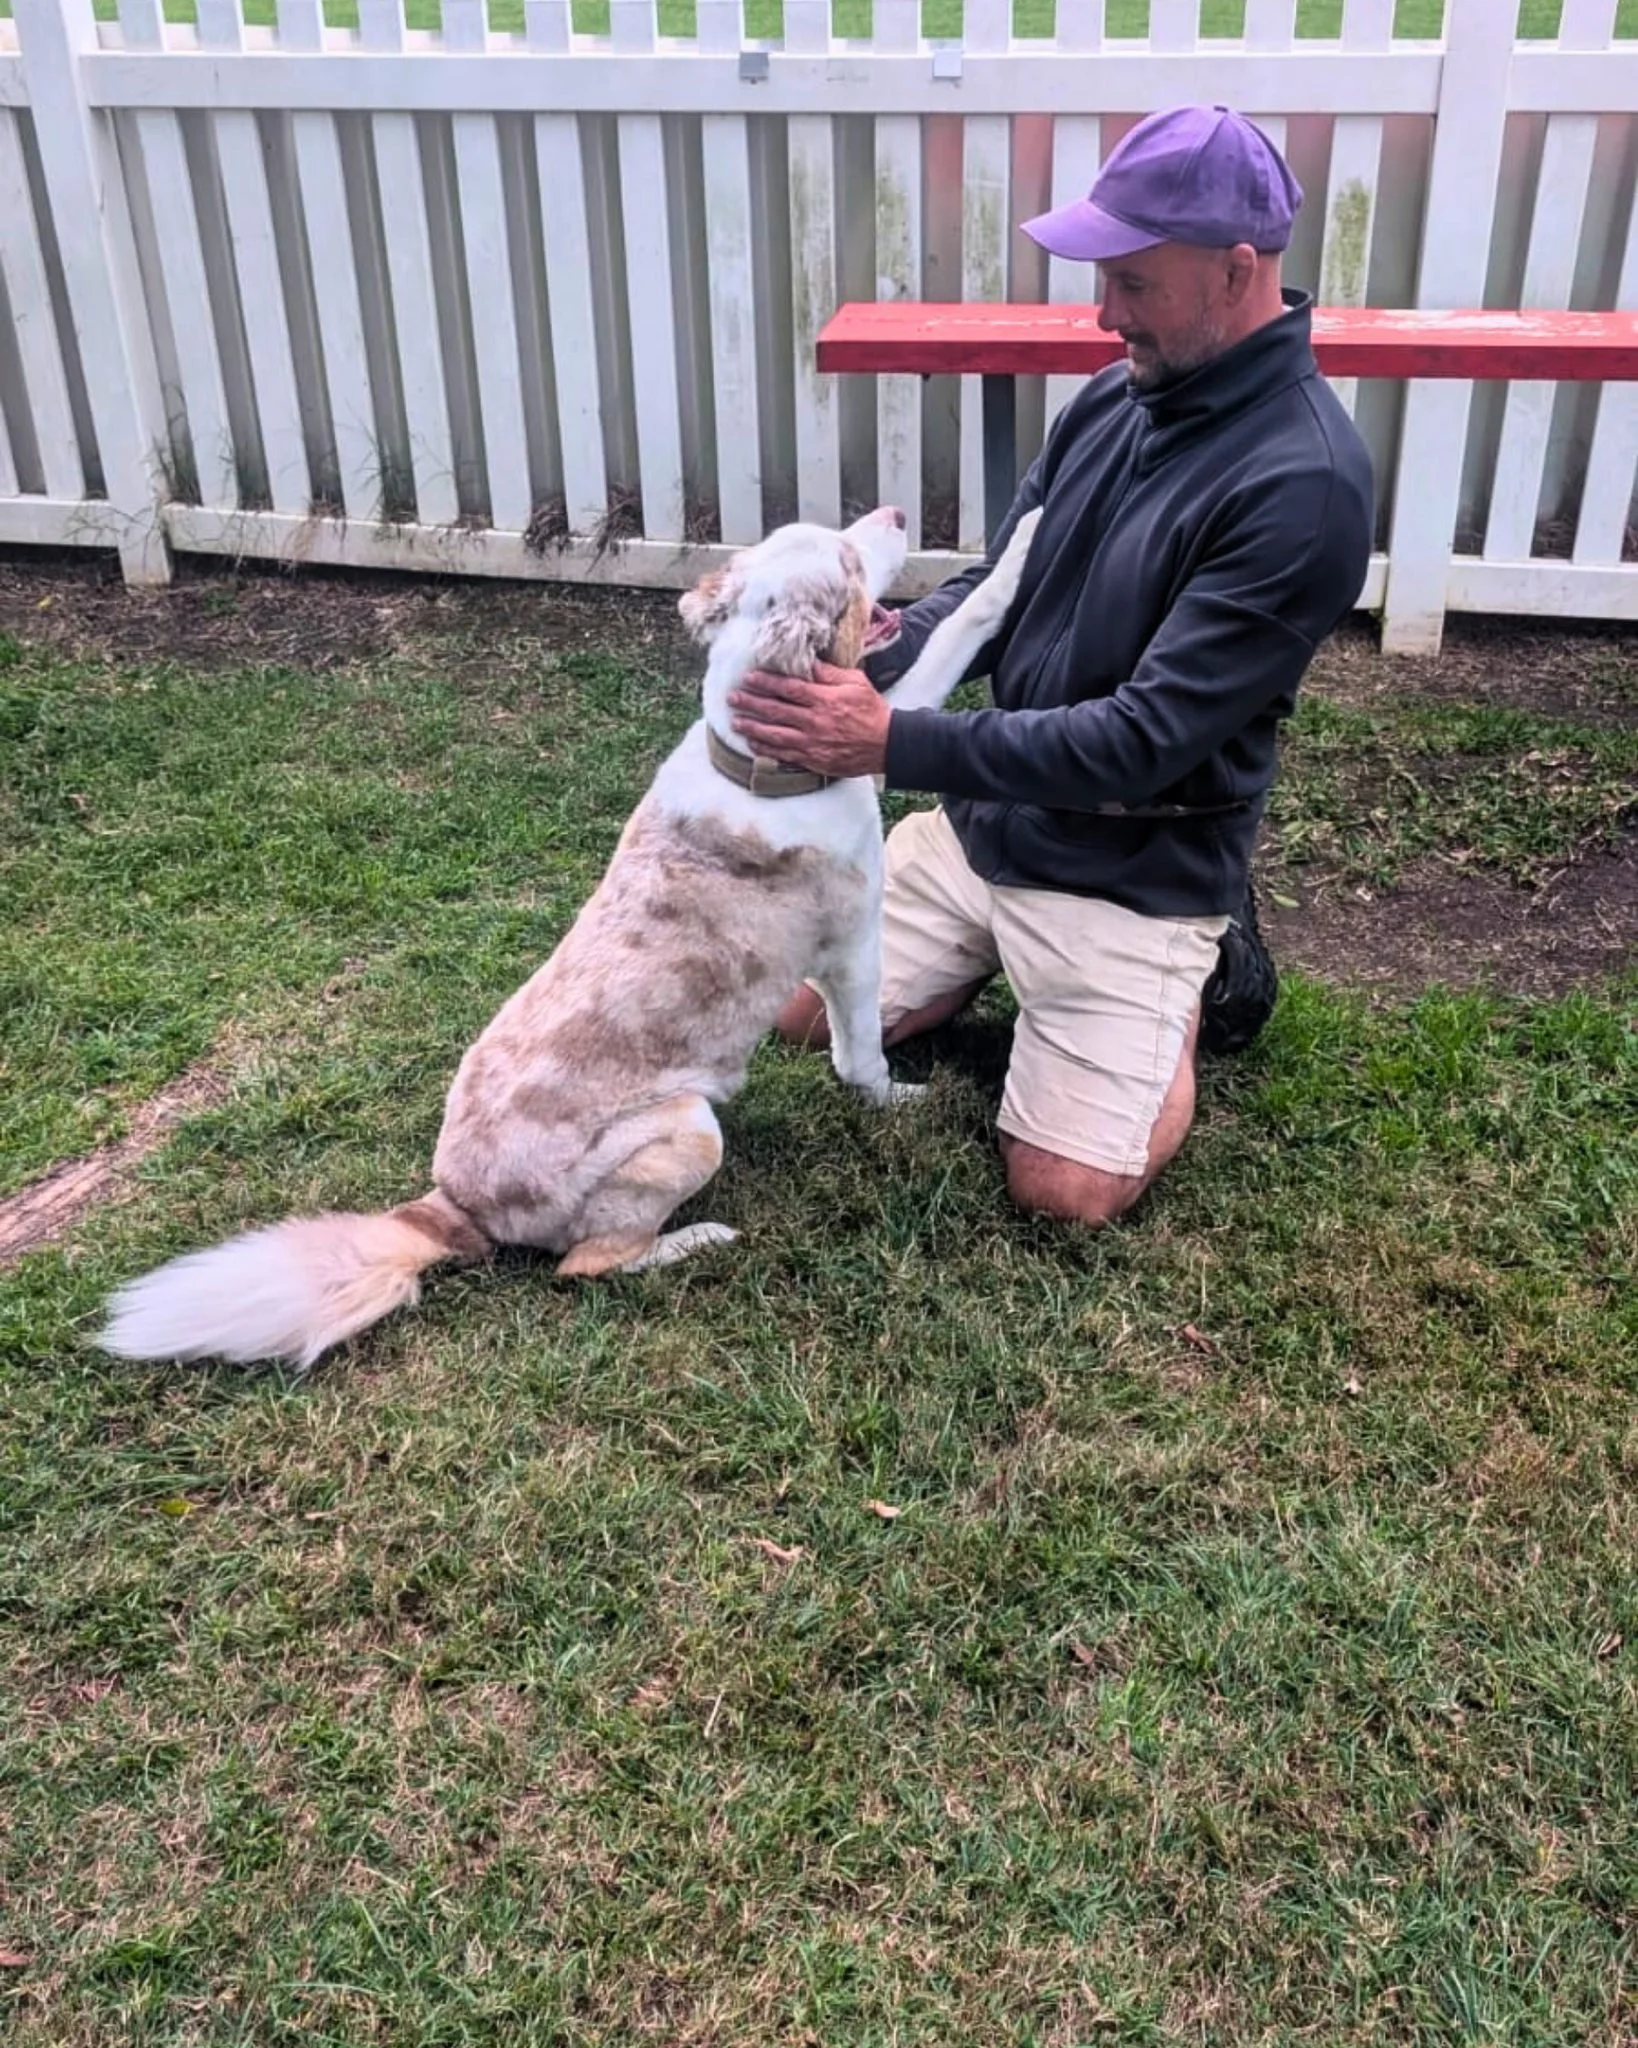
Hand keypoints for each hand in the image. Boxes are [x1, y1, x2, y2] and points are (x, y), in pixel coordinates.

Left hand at [728, 657, 891, 778]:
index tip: (748, 678)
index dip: (766, 682)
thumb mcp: (855, 682)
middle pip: (775, 711)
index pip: (788, 688)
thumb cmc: (871, 710)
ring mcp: (813, 743)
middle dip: (751, 704)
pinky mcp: (814, 760)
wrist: (887, 744)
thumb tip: (807, 662)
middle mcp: (815, 722)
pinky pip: (785, 755)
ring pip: (775, 735)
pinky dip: (767, 750)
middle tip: (732, 698)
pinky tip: (753, 745)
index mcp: (824, 699)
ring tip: (735, 722)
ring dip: (752, 728)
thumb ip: (829, 673)